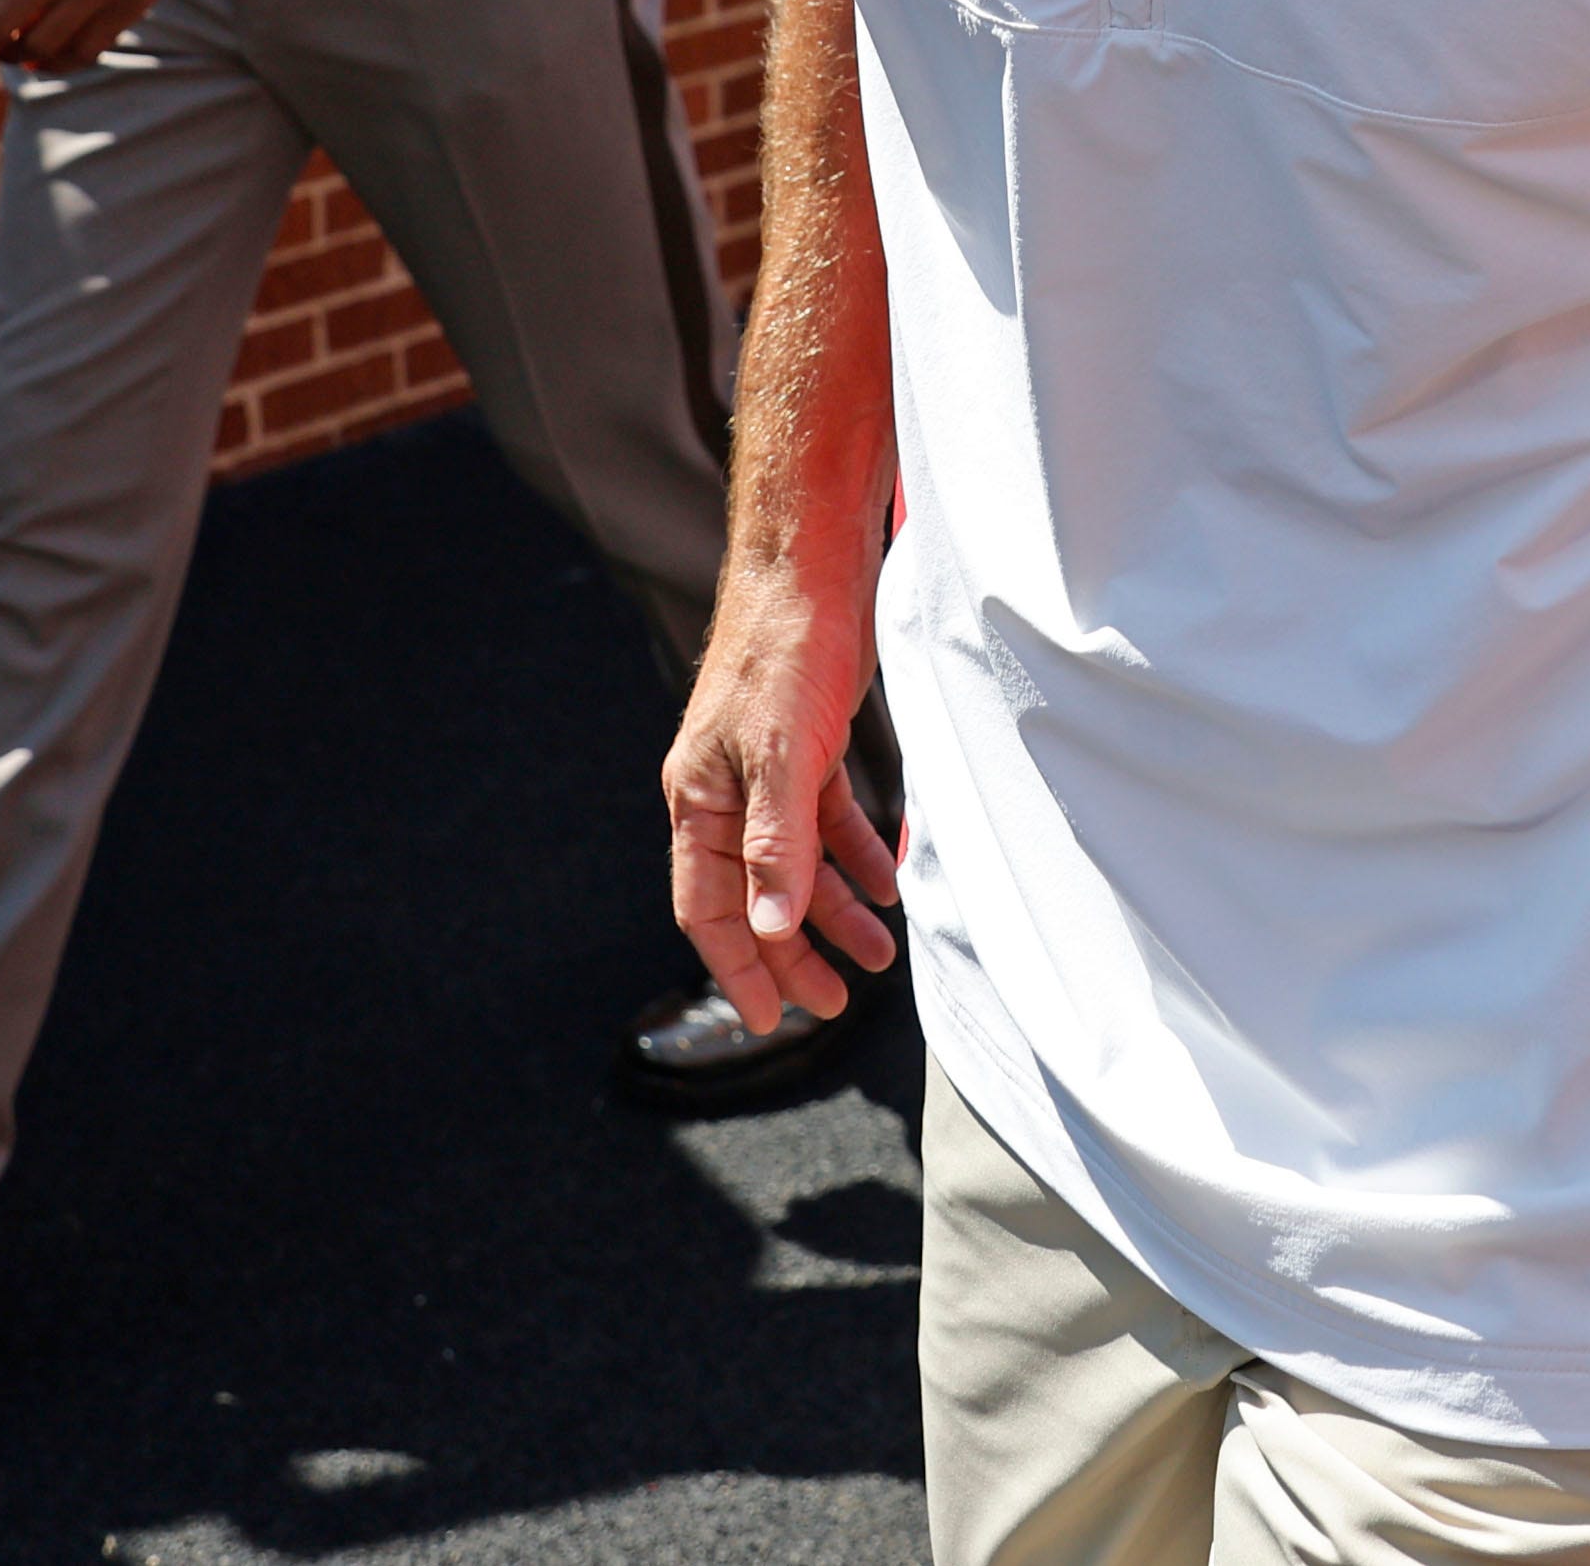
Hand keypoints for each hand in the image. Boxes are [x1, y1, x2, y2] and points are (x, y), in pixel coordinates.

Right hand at [662, 555, 905, 1031]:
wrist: (812, 568)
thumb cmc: (783, 651)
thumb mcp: (781, 754)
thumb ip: (776, 844)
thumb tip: (771, 929)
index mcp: (699, 800)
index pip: (708, 908)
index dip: (738, 968)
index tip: (772, 1020)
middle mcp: (726, 793)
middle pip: (754, 896)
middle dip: (792, 953)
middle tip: (834, 1001)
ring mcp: (767, 772)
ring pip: (797, 863)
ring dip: (835, 910)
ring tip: (877, 953)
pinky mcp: (808, 748)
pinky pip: (827, 821)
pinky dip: (857, 854)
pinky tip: (890, 881)